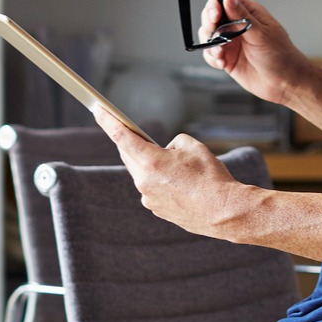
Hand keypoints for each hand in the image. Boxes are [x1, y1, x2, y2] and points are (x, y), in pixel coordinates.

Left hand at [92, 107, 253, 240]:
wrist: (224, 211)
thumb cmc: (211, 178)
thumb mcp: (194, 147)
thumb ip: (174, 143)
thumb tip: (166, 152)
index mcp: (151, 162)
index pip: (122, 137)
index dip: (108, 121)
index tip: (97, 110)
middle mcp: (144, 181)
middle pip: (129, 155)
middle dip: (132, 143)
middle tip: (137, 134)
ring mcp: (148, 198)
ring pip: (142, 173)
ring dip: (151, 164)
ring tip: (177, 165)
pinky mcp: (156, 209)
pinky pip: (152, 188)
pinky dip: (161, 181)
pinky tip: (181, 182)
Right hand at [197, 0, 308, 107]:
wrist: (285, 82)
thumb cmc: (281, 56)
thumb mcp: (261, 34)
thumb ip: (242, 17)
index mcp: (249, 13)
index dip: (215, 5)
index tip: (214, 16)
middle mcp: (238, 25)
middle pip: (211, 16)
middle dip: (209, 26)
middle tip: (214, 36)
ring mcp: (231, 41)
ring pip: (208, 35)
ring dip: (210, 44)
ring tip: (221, 53)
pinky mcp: (227, 57)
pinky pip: (210, 53)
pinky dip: (212, 58)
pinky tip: (222, 63)